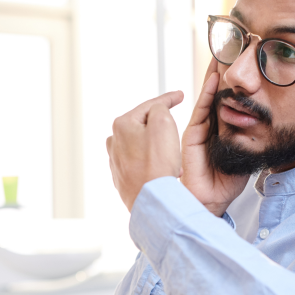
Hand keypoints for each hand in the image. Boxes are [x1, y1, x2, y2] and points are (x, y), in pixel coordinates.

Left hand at [106, 90, 184, 210]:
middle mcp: (113, 142)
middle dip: (163, 129)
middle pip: (145, 126)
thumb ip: (160, 108)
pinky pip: (141, 163)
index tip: (181, 95)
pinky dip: (153, 163)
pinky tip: (165, 171)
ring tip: (173, 159)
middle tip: (177, 135)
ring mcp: (115, 161)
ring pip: (144, 146)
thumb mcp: (163, 124)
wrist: (151, 199)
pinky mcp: (121, 177)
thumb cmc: (158, 162)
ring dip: (160, 149)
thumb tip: (156, 110)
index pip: (150, 106)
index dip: (169, 98)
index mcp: (121, 124)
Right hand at [180, 60, 251, 216]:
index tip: (246, 59)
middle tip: (233, 45)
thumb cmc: (229, 181)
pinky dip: (208, 91)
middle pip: (218, 91)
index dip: (236, 80)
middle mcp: (209, 124)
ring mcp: (199, 127)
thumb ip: (256, 135)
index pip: (230, 97)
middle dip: (225, 70)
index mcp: (222, 126)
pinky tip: (215, 76)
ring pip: (209, 95)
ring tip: (222, 52)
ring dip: (215, 74)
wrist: (211, 199)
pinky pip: (201, 108)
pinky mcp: (191, 134)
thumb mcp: (249, 151)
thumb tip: (275, 119)